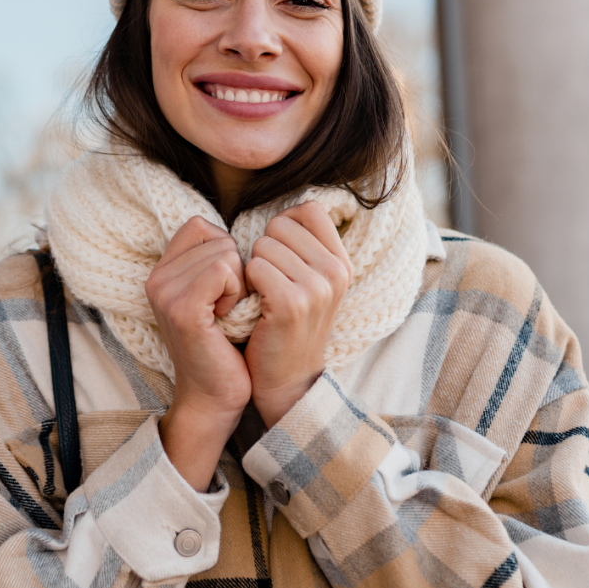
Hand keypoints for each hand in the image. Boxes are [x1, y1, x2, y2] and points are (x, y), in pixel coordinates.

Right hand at [146, 216, 250, 489]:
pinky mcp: (182, 309)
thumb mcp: (215, 295)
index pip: (201, 226)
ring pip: (224, 252)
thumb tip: (247, 231)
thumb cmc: (226, 344)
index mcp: (162, 271)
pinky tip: (227, 318)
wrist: (215, 396)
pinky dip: (236, 292)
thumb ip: (215, 260)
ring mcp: (165, 293)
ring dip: (239, 284)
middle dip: (237, 270)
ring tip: (227, 315)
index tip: (226, 290)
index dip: (226, 251)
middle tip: (227, 308)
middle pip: (217, 238)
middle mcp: (157, 278)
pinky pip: (223, 270)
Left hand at [244, 201, 352, 427]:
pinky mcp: (292, 304)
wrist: (287, 380)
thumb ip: (305, 245)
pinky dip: (245, 284)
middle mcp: (336, 272)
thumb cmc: (288, 324)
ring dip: (252, 268)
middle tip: (269, 283)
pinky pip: (253, 268)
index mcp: (342, 262)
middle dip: (265, 248)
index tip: (280, 256)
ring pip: (263, 245)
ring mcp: (317, 288)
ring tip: (263, 296)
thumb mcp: (311, 282)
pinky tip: (254, 305)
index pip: (310, 209)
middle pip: (281, 224)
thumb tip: (288, 207)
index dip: (284, 225)